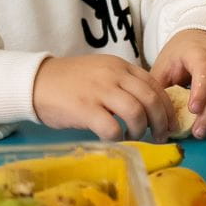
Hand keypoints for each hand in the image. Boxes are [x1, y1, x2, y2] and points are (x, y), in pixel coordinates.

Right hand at [33, 53, 174, 142]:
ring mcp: (99, 91)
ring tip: (134, 136)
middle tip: (160, 136)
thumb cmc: (70, 81)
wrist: (35, 81)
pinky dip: (118, 137)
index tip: (171, 122)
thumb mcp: (102, 73)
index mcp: (121, 66)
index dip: (167, 106)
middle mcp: (114, 76)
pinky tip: (114, 139)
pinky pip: (111, 127)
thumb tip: (149, 106)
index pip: (155, 85)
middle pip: (150, 99)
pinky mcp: (84, 109)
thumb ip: (124, 83)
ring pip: (136, 112)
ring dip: (140, 130)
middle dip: (161, 121)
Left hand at [148, 28, 205, 137]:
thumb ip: (159, 91)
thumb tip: (157, 118)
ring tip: (203, 124)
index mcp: (197, 50)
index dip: (201, 91)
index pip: (205, 69)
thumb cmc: (178, 57)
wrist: (200, 39)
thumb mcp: (162, 68)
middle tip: (198, 132)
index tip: (192, 110)